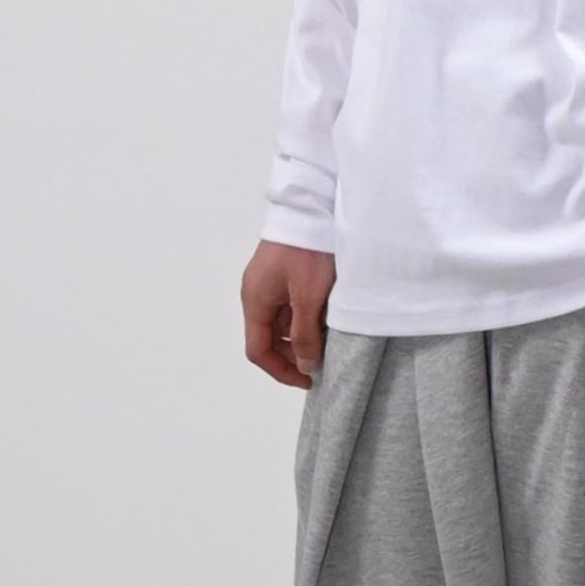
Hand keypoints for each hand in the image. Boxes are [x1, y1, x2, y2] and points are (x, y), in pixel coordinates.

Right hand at [241, 239, 335, 389]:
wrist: (311, 206)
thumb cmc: (308, 250)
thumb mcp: (310, 297)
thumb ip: (305, 334)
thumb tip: (304, 365)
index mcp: (255, 301)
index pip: (258, 350)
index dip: (281, 370)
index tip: (307, 379)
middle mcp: (257, 294)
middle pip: (269, 338)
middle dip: (294, 354)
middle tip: (323, 359)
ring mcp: (269, 284)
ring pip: (281, 324)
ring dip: (302, 336)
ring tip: (329, 338)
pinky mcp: (283, 275)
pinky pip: (290, 307)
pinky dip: (306, 318)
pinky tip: (327, 318)